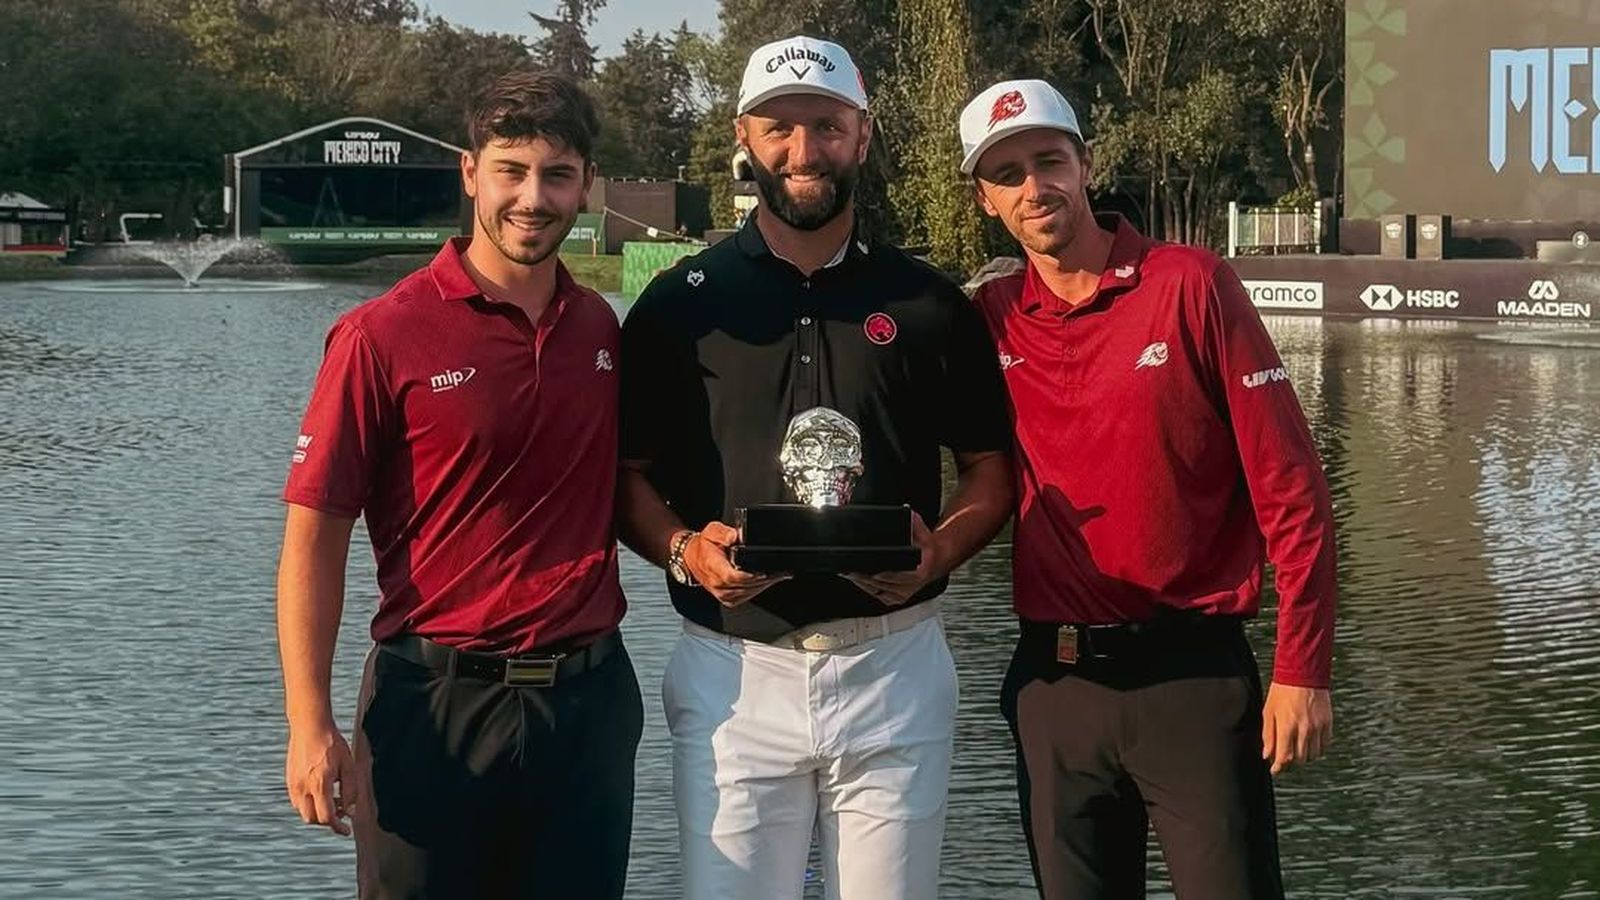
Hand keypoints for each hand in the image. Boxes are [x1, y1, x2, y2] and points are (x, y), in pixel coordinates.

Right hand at [286, 720, 358, 835]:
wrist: (310, 726)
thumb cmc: (332, 743)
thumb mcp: (349, 765)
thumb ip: (351, 790)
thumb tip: (349, 809)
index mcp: (319, 784)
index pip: (326, 817)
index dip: (338, 827)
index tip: (347, 830)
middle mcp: (302, 787)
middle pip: (312, 819)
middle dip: (327, 821)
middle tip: (342, 811)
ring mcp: (293, 784)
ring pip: (303, 811)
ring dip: (317, 812)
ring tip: (333, 799)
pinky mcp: (289, 780)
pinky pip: (297, 801)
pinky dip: (309, 804)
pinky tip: (321, 791)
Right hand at [684, 521, 788, 606]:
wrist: (691, 558)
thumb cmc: (703, 545)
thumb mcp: (712, 531)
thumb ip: (724, 532)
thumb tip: (736, 535)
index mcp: (713, 566)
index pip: (732, 576)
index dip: (750, 576)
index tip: (764, 571)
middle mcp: (716, 583)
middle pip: (744, 586)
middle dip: (764, 580)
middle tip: (781, 573)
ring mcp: (721, 593)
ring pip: (747, 594)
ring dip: (764, 586)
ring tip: (778, 577)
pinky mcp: (726, 598)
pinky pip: (745, 597)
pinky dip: (757, 590)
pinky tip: (766, 583)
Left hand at [846, 513, 943, 606]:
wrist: (934, 561)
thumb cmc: (927, 548)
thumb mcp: (923, 531)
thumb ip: (914, 521)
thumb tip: (905, 510)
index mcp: (920, 573)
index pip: (901, 578)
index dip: (886, 576)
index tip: (874, 573)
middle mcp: (911, 586)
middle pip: (884, 586)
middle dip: (866, 578)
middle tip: (851, 571)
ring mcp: (903, 594)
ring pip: (878, 592)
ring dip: (862, 583)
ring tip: (849, 573)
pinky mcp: (896, 598)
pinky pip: (878, 595)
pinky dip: (866, 588)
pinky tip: (857, 580)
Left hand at [1261, 683, 1332, 775]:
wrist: (1303, 674)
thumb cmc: (1282, 691)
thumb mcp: (1268, 712)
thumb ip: (1268, 735)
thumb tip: (1267, 755)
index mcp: (1287, 726)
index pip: (1284, 757)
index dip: (1278, 767)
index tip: (1275, 770)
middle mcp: (1304, 729)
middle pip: (1300, 759)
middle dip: (1290, 762)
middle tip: (1284, 759)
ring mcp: (1318, 727)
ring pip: (1313, 755)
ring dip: (1304, 756)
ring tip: (1296, 750)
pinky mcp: (1328, 723)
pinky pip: (1324, 745)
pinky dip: (1317, 748)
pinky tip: (1309, 743)